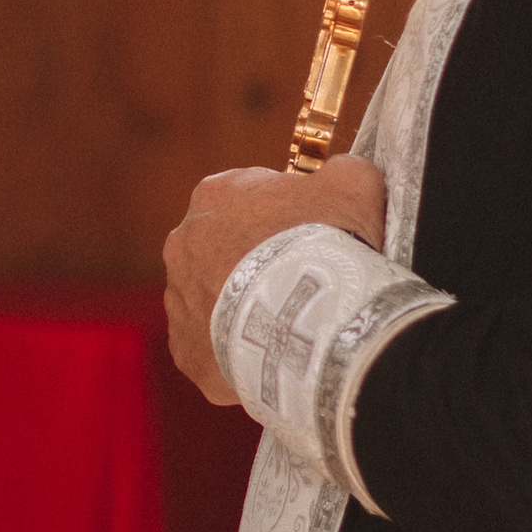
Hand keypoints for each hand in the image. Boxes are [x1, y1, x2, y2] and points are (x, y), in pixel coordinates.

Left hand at [162, 156, 387, 404]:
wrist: (305, 317)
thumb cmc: (326, 242)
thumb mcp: (352, 185)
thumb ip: (344, 171)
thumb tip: (345, 171)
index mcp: (215, 195)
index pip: (250, 200)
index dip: (289, 220)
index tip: (317, 241)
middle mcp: (183, 243)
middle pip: (227, 252)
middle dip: (260, 267)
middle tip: (305, 288)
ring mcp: (180, 299)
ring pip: (217, 303)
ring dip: (247, 312)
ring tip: (293, 329)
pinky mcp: (188, 349)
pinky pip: (214, 350)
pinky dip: (241, 354)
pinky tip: (276, 360)